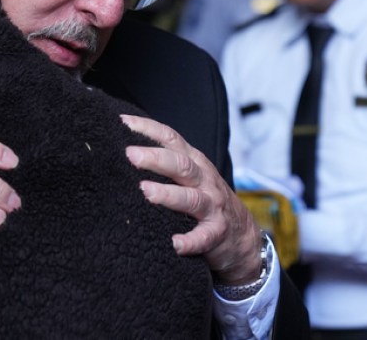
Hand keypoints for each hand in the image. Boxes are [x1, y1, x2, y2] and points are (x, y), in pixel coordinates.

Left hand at [121, 113, 262, 284]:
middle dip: (155, 158)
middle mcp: (204, 180)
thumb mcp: (192, 174)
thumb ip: (168, 161)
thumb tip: (126, 148)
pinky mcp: (216, 233)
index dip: (148, 129)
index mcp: (194, 162)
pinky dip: (190, 241)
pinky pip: (204, 237)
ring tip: (146, 191)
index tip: (123, 123)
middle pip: (181, 165)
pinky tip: (176, 244)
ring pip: (190, 198)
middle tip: (130, 155)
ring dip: (168, 194)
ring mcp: (212, 206)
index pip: (171, 139)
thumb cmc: (207, 199)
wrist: (243, 235)